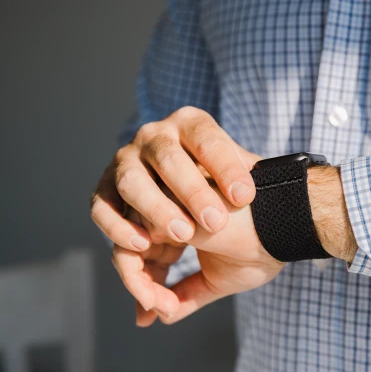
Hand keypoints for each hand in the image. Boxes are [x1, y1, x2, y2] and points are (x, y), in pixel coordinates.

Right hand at [90, 107, 257, 252]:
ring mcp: (126, 161)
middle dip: (192, 191)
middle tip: (216, 223)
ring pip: (130, 181)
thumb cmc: (227, 192)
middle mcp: (155, 136)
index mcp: (192, 125)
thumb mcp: (243, 183)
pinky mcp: (106, 191)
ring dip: (156, 208)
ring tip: (184, 236)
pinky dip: (117, 226)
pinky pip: (101, 207)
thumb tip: (269, 197)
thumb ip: (249, 186)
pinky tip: (142, 246)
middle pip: (167, 158)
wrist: (196, 202)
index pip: (207, 139)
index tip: (245, 197)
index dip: (224, 166)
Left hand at [112, 184, 284, 326]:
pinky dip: (139, 279)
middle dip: (143, 287)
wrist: (286, 224)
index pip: (151, 254)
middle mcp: (170, 209)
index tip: (165, 310)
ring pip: (128, 249)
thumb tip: (158, 316)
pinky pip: (131, 248)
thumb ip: (188, 294)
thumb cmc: (264, 245)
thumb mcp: (220, 278)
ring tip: (164, 306)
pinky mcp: (162, 206)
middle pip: (135, 251)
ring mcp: (165, 204)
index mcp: (182, 220)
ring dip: (140, 286)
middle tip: (164, 310)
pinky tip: (162, 299)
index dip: (151, 285)